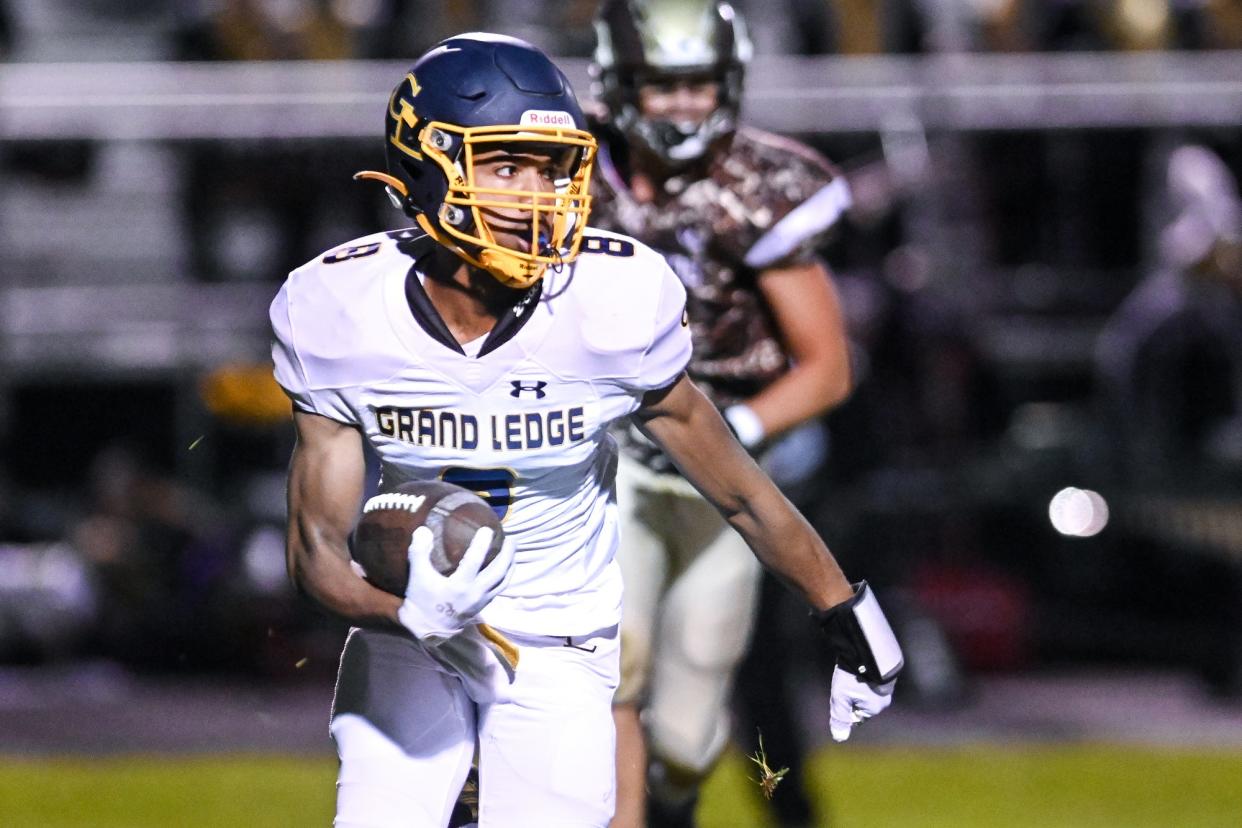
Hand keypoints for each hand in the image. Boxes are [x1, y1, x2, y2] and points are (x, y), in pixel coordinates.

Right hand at [396, 525, 514, 644]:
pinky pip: (499, 588)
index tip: (488, 529)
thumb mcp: (417, 576)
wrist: (427, 628)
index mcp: (459, 586)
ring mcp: (481, 601)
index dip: (482, 544)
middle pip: (499, 571)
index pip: (474, 560)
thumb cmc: (421, 601)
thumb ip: (419, 552)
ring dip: (510, 564)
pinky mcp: (483, 606)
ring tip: (511, 550)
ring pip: (503, 581)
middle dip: (507, 554)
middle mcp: (475, 593)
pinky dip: (505, 576)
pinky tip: (505, 567)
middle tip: (509, 538)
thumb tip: (423, 530)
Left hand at [829, 665, 894, 741]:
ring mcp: (888, 687)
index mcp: (874, 708)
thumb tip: (839, 738)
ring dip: (859, 687)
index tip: (842, 694)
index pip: (855, 717)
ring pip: (867, 693)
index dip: (845, 708)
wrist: (867, 650)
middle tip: (847, 683)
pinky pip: (873, 682)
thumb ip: (839, 718)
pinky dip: (865, 679)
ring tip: (853, 675)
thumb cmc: (853, 677)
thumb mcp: (840, 698)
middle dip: (852, 697)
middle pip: (862, 705)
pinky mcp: (887, 675)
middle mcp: (884, 700)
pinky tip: (860, 670)